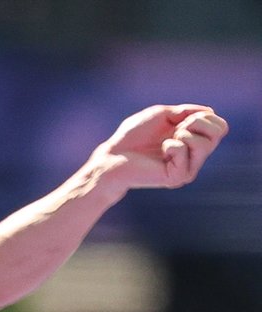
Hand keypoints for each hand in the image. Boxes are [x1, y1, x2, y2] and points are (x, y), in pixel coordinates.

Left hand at [96, 104, 228, 190]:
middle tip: (176, 130)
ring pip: (207, 144)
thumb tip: (210, 112)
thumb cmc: (134, 136)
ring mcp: (187, 168)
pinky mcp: (177, 178)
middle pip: (219, 132)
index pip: (220, 126)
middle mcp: (193, 157)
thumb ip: (187, 112)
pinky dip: (172, 145)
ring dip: (186, 134)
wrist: (113, 156)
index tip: (181, 119)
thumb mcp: (164, 114)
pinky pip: (186, 152)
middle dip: (198, 122)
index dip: (205, 116)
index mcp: (192, 141)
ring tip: (167, 141)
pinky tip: (161, 152)